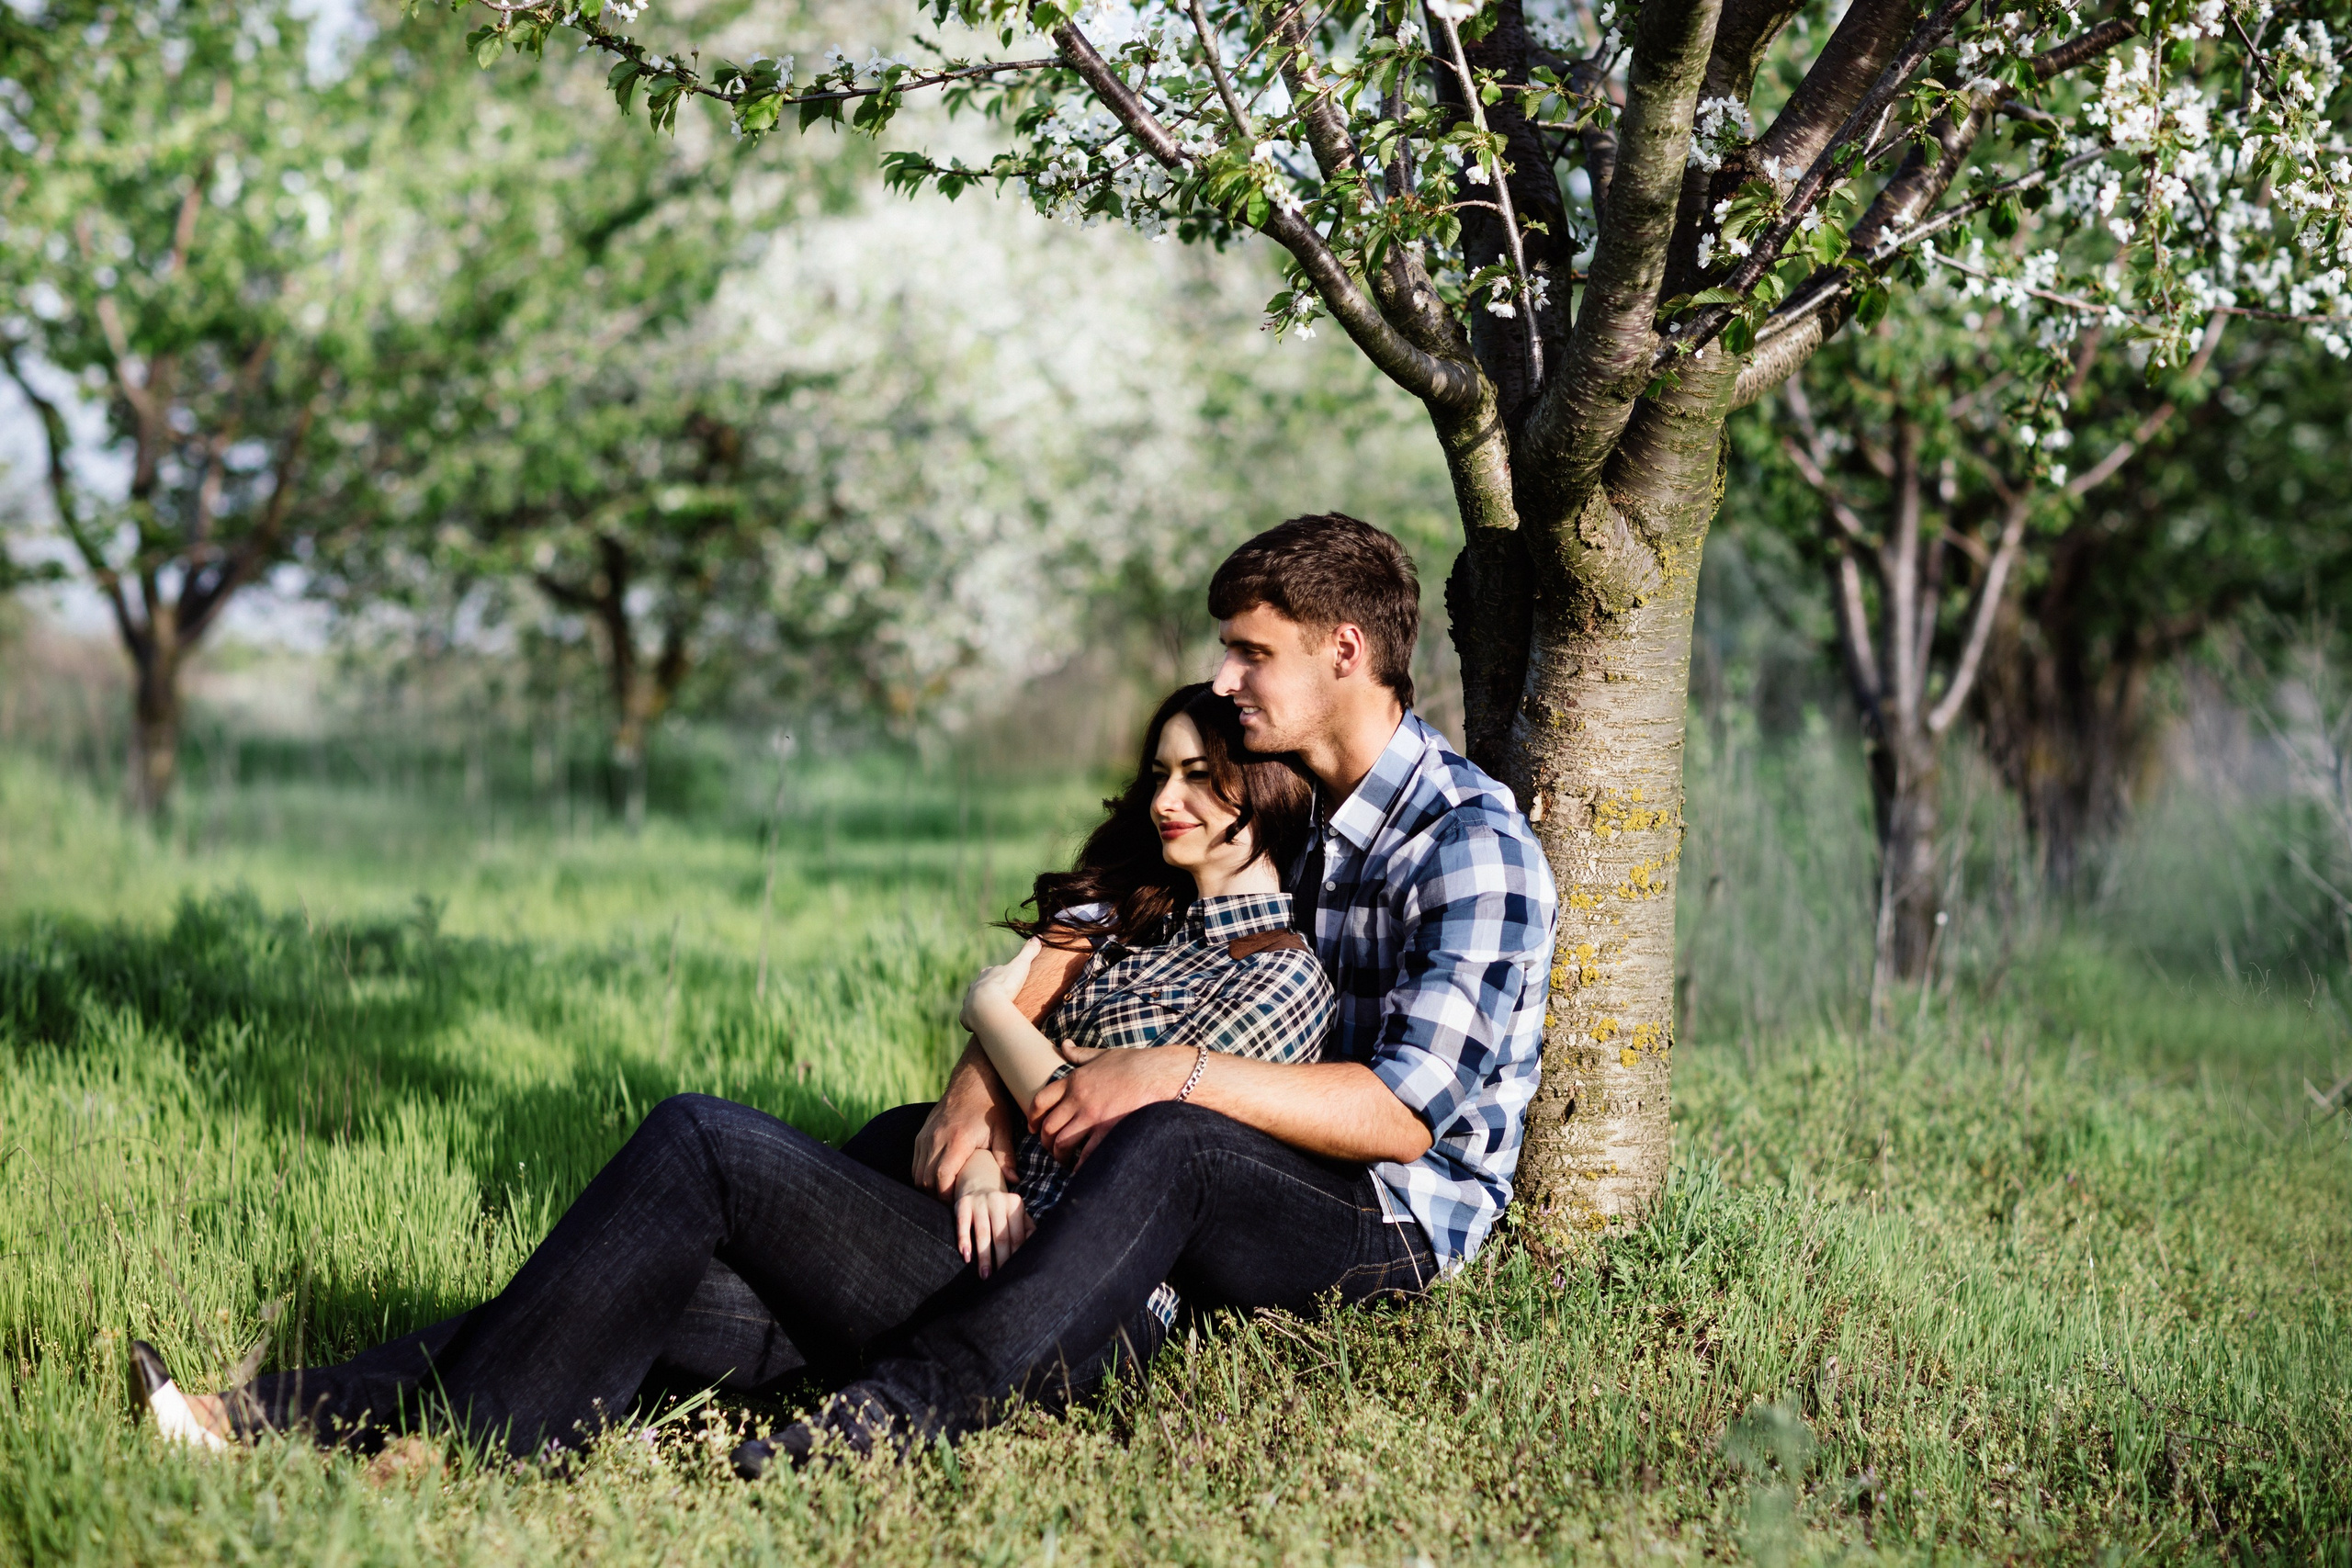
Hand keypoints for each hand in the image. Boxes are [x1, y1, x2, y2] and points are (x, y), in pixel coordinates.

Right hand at [912, 1046, 1018, 1198]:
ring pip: (917, 1172)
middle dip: (937, 1196)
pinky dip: (922, 1174)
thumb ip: (1005, 1157)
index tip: (959, 1203)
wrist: (973, 1079)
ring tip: (946, 1193)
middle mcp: (936, 1138)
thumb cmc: (990, 1105)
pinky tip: (937, 1179)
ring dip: (928, 1186)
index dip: (946, 1196)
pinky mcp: (922, 1133)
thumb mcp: (1002, 1129)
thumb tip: (1013, 1181)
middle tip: (954, 1203)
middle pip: (926, 1179)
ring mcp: (926, 1135)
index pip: (941, 1178)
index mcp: (957, 1140)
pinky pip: (915, 1161)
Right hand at [955, 1188, 1034, 1278]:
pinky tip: (966, 1256)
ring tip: (985, 1275)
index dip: (1016, 1256)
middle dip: (1001, 1259)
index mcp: (1015, 1204)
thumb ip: (1028, 1229)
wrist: (979, 1185)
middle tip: (1000, 1279)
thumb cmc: (1002, 1209)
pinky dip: (964, 1241)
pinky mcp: (963, 1204)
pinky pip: (963, 1225)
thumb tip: (1035, 1249)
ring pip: (983, 1233)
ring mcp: (979, 1201)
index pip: (1017, 1235)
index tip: (1015, 1273)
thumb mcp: (1017, 1214)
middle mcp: (998, 1200)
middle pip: (1001, 1236)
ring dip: (984, 1256)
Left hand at [959, 937, 1040, 1033]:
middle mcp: (975, 986)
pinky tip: (979, 1023)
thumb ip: (1028, 952)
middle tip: (997, 997)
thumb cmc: (1005, 985)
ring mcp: (968, 1001)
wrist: (987, 1005)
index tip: (1003, 980)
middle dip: (986, 990)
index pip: (991, 972)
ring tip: (989, 1012)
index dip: (997, 975)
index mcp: (987, 974)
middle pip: (980, 986)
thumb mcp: (1020, 966)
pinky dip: (972, 1020)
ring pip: (972, 1002)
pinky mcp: (965, 1016)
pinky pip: (967, 1018)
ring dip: (979, 1005)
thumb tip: (1038, 937)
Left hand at [1030, 1045, 1191, 1166]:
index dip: (1033, 1117)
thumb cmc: (1134, 1063)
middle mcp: (1078, 1099)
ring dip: (1060, 1155)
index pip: (1041, 1100)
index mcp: (1074, 1080)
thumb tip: (1064, 1045)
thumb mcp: (1102, 1055)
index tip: (1034, 1127)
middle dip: (1045, 1142)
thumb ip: (1080, 1054)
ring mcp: (1092, 1116)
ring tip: (1065, 1160)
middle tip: (1051, 1149)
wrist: (1158, 1074)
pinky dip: (1079, 1167)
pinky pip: (1085, 1155)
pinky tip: (1080, 1170)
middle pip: (1048, 1126)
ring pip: (1062, 1143)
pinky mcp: (1107, 1131)